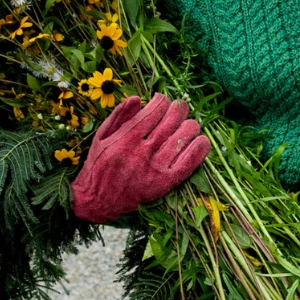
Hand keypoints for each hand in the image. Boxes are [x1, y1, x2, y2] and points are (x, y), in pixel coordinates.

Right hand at [71, 94, 209, 223]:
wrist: (98, 201)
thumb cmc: (99, 166)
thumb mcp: (101, 137)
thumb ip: (118, 116)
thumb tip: (137, 98)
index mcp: (125, 138)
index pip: (153, 111)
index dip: (162, 101)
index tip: (163, 100)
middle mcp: (141, 152)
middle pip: (170, 122)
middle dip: (179, 109)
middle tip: (180, 107)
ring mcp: (154, 168)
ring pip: (181, 139)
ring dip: (190, 126)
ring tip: (189, 124)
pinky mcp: (164, 183)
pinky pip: (187, 164)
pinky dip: (198, 151)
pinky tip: (202, 141)